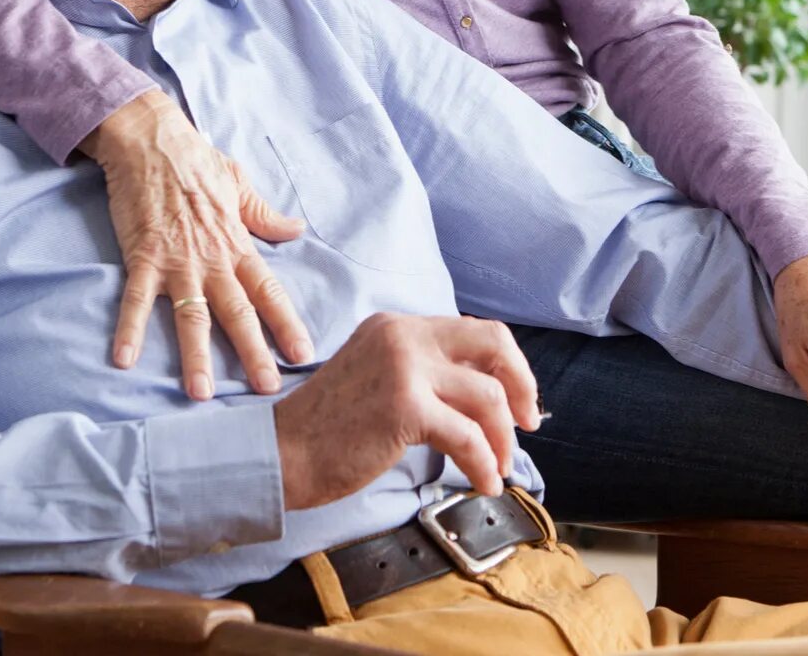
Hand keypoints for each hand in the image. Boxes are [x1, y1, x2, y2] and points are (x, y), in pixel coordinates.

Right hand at [82, 92, 313, 398]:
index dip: (286, 323)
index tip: (303, 353)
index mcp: (237, 244)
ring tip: (201, 393)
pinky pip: (134, 299)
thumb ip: (264, 216)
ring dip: (196, 355)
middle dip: (253, 352)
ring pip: (191, 316)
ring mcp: (176, 261)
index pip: (268, 291)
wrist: (151, 140)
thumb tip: (296, 230)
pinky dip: (129, 329)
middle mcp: (212, 259)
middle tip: (267, 389)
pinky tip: (123, 360)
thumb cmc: (195, 161)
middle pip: (238, 313)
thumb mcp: (239, 185)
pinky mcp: (142, 257)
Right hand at [273, 314, 541, 509]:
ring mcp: (404, 367)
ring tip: (499, 468)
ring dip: (502, 439)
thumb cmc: (328, 430)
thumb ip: (423, 374)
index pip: (474, 331)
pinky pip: (468, 436)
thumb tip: (484, 395)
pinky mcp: (404, 406)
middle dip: (521, 386)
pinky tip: (483, 482)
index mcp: (396, 326)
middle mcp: (402, 335)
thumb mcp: (378, 379)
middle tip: (527, 424)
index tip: (516, 402)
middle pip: (493, 344)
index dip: (506, 367)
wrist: (280, 454)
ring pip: (486, 396)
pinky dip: (484, 464)